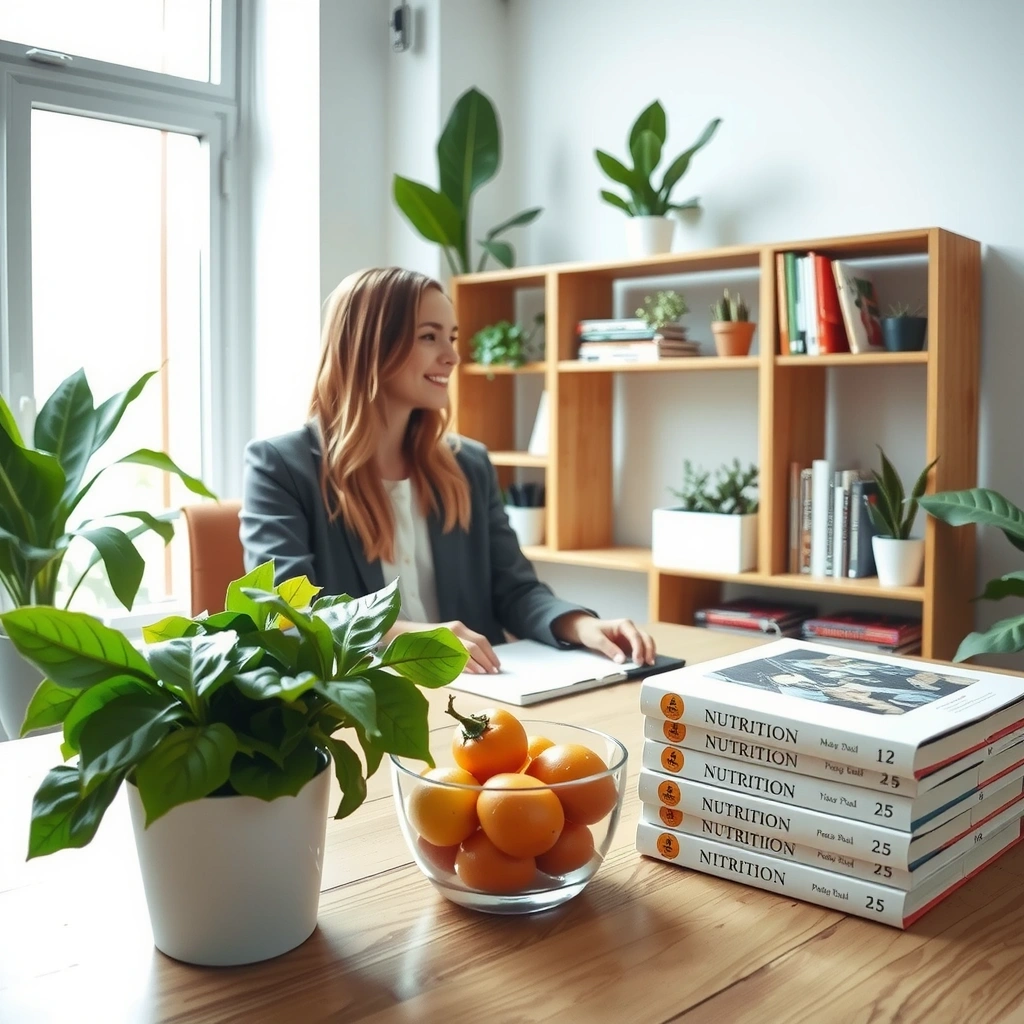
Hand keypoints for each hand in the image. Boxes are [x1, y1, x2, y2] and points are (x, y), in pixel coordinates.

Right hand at [386, 619, 500, 674]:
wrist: (400, 634)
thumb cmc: (423, 642)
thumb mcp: (445, 641)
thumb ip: (459, 648)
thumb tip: (478, 663)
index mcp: (458, 628)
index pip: (481, 640)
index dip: (491, 653)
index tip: (497, 664)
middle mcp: (455, 629)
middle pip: (479, 644)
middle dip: (489, 658)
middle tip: (495, 671)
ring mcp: (447, 635)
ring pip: (471, 648)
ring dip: (481, 662)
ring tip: (486, 673)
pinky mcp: (439, 643)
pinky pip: (457, 654)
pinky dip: (467, 663)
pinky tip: (473, 671)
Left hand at [551, 612, 655, 665]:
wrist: (586, 629)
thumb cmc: (590, 631)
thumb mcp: (596, 639)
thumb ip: (609, 649)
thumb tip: (621, 660)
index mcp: (623, 624)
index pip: (635, 636)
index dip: (638, 649)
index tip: (637, 661)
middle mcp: (630, 629)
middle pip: (645, 638)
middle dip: (648, 650)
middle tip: (647, 664)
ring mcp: (631, 636)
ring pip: (647, 642)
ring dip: (650, 652)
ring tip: (649, 664)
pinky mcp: (630, 644)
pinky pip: (642, 648)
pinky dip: (646, 654)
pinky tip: (647, 662)